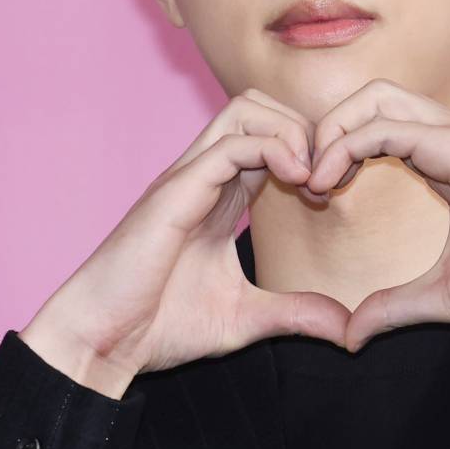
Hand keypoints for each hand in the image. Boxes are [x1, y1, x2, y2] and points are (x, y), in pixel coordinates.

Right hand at [20, 88, 350, 386]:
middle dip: (305, 130)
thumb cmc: (160, 326)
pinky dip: (272, 150)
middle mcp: (205, 175)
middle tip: (324, 180)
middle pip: (260, 106)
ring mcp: (188, 177)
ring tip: (309, 179)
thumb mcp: (246, 318)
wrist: (102, 342)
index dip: (310, 153)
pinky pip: (230, 144)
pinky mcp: (176, 190)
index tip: (331, 194)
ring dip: (290, 132)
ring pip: (246, 108)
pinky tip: (295, 184)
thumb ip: (296, 313)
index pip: (271, 139)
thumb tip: (347, 327)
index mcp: (221, 195)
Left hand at [299, 78, 449, 351]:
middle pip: (372, 97)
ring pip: (373, 98)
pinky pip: (381, 127)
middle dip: (331, 128)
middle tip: (308, 178)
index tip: (318, 193)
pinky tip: (326, 183)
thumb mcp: (441, 294)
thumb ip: (393, 306)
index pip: (381, 125)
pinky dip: (344, 146)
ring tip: (313, 179)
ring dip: (332, 131)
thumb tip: (352, 336)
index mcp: (449, 156)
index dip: (341, 150)